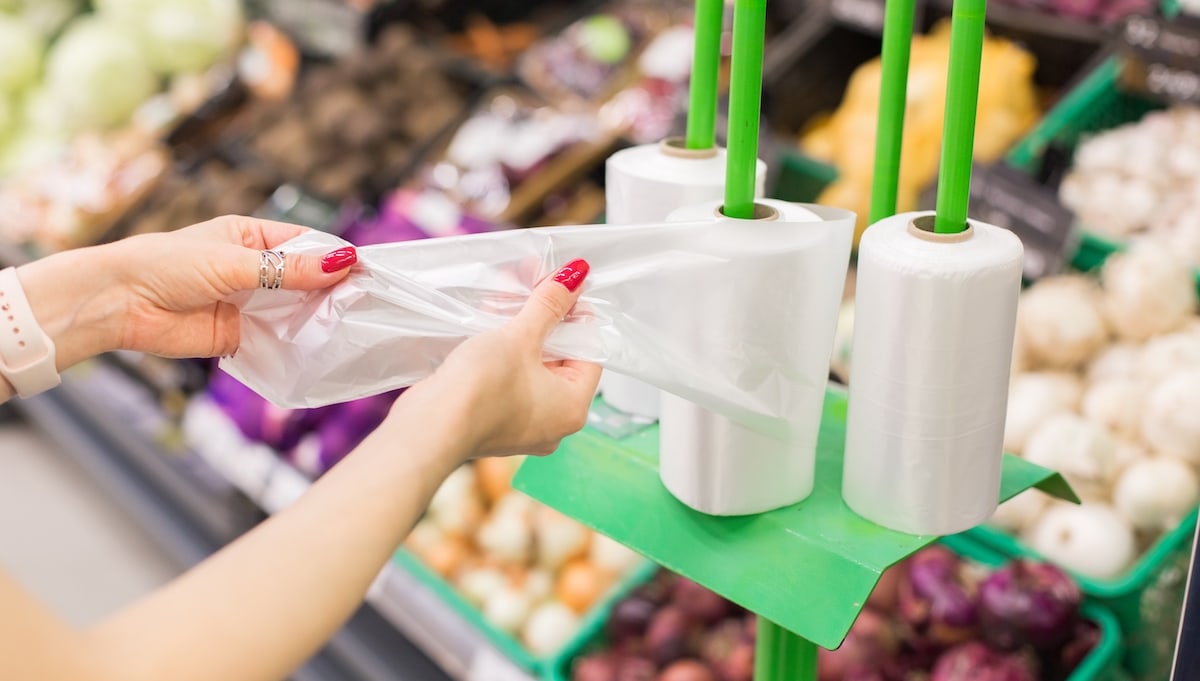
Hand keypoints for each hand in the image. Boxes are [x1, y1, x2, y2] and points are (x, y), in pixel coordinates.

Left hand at [18, 215, 357, 363]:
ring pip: (295, 310)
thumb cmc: (167, 265)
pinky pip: (278, 340)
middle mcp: (255, 270)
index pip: (307, 244)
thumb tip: (343, 262)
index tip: (365, 272)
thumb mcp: (234, 262)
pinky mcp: (241, 336)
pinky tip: (318, 349)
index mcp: (252, 238)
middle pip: (306, 279)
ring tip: (348, 327)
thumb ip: (289, 269)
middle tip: (365, 304)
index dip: (335, 257)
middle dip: (332, 291)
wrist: (118, 304)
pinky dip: (296, 345)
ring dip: (316, 318)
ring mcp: (250, 304)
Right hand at [401, 259, 600, 458]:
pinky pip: (509, 379)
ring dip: (521, 329)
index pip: (590, 353)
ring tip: (507, 291)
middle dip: (544, 317)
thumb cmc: (482, 389)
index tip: (562, 290)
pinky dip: (504, 351)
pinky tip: (489, 318)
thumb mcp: (520, 337)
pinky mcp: (494, 420)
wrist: (429, 427)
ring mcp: (522, 425)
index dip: (578, 317)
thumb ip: (549, 305)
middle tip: (534, 282)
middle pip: (560, 358)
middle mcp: (553, 422)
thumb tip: (576, 275)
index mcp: (573, 407)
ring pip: (531, 366)